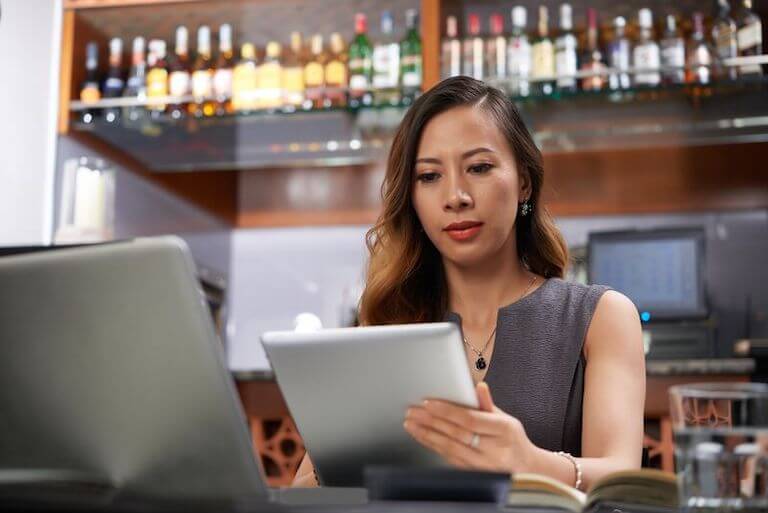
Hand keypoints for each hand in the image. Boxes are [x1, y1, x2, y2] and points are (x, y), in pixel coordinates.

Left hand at [404, 382, 536, 473]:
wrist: (526, 469)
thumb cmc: (512, 440)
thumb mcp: (506, 419)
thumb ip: (488, 404)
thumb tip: (478, 386)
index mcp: (504, 430)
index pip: (470, 419)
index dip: (447, 411)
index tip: (428, 403)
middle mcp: (495, 449)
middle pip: (457, 434)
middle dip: (431, 422)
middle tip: (413, 412)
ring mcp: (484, 465)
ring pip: (450, 449)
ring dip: (427, 435)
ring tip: (411, 424)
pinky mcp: (475, 474)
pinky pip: (450, 459)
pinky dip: (434, 447)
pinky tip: (423, 438)